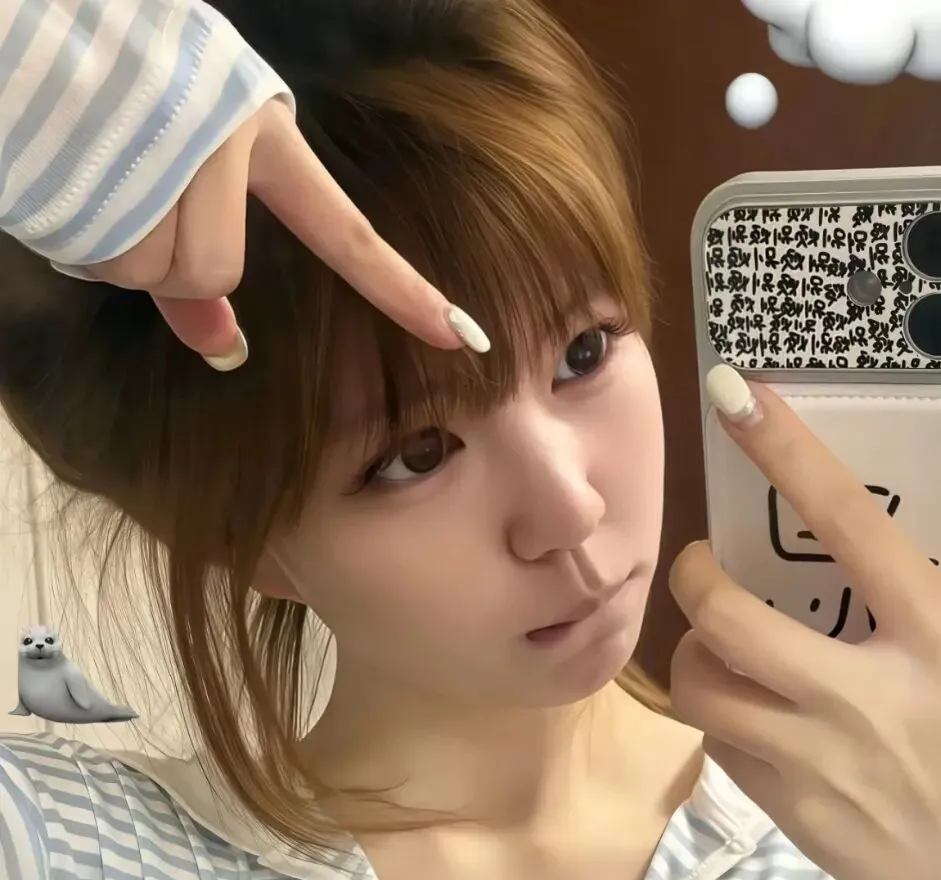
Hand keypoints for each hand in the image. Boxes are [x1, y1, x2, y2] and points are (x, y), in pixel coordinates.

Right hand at [76, 100, 487, 369]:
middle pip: (214, 272)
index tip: (464, 336)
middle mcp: (226, 138)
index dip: (402, 289)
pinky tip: (56, 174)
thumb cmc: (96, 72)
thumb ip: (200, 253)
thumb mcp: (172, 151)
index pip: (344, 229)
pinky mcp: (112, 168)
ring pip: (155, 271)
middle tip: (114, 189)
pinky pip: (101, 257)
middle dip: (158, 256)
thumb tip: (225, 352)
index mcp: (258, 126)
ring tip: (80, 168)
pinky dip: (72, 235)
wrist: (14, 6)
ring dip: (107, 242)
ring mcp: (172, 153)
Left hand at [668, 366, 940, 879]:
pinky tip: (755, 722)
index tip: (738, 397)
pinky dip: (726, 723)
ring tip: (721, 650)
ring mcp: (821, 764)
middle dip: (694, 580)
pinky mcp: (799, 820)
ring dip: (697, 656)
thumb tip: (897, 610)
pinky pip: (726, 753)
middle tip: (703, 571)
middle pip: (726, 617)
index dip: (786, 450)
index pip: (850, 523)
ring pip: (704, 689)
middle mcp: (866, 696)